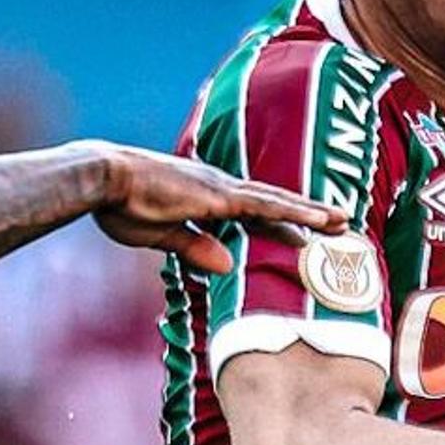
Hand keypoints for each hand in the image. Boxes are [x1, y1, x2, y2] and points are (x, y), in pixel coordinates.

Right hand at [83, 143, 343, 273]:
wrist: (102, 177)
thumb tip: (227, 267)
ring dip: (311, 212)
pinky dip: (293, 213)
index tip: (302, 235)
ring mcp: (220, 188)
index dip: (278, 224)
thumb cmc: (119, 204)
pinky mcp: (217, 195)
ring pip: (277, 201)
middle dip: (306, 214)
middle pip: (272, 204)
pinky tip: (315, 221)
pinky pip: (264, 206)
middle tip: (339, 223)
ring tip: (342, 222)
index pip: (249, 213)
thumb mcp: (160, 235)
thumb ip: (194, 249)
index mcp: (202, 196)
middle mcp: (218, 187)